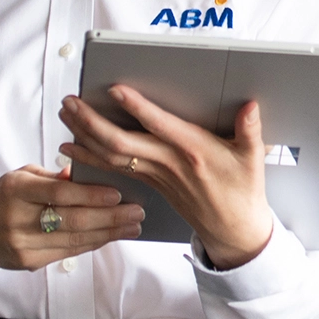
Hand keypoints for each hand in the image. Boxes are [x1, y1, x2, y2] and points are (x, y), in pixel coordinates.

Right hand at [0, 166, 144, 277]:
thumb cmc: (5, 198)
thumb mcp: (23, 177)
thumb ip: (54, 177)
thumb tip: (88, 173)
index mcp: (16, 190)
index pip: (59, 193)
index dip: (91, 195)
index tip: (118, 194)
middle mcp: (17, 219)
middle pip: (72, 220)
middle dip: (110, 217)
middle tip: (136, 212)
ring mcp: (23, 244)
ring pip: (74, 240)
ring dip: (109, 233)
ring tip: (133, 226)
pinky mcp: (30, 263)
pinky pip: (69, 252)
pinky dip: (94, 243)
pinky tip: (112, 236)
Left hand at [59, 87, 274, 269]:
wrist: (232, 228)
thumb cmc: (242, 190)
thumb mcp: (253, 158)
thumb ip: (250, 129)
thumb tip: (249, 105)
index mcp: (194, 151)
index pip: (159, 126)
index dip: (137, 108)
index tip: (116, 90)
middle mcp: (169, 162)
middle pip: (121, 143)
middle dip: (92, 122)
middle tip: (71, 102)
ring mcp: (156, 174)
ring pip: (112, 155)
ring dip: (84, 134)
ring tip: (65, 114)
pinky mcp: (150, 181)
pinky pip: (113, 168)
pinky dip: (89, 156)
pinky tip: (70, 146)